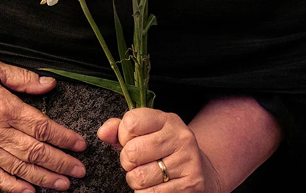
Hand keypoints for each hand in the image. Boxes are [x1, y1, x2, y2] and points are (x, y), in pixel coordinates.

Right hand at [0, 54, 87, 192]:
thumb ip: (22, 77)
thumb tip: (48, 84)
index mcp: (4, 106)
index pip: (42, 127)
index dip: (64, 138)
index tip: (79, 145)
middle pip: (35, 151)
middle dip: (61, 162)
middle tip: (80, 170)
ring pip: (20, 167)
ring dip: (44, 177)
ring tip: (63, 184)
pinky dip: (12, 186)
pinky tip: (28, 191)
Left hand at [97, 109, 223, 191]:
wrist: (201, 171)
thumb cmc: (165, 150)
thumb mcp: (146, 132)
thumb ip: (120, 129)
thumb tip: (103, 133)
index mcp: (167, 120)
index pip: (131, 122)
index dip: (123, 136)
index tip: (130, 141)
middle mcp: (181, 138)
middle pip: (131, 152)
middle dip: (127, 162)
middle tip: (138, 163)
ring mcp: (187, 161)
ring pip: (139, 177)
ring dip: (136, 181)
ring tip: (147, 175)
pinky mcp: (190, 185)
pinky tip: (156, 186)